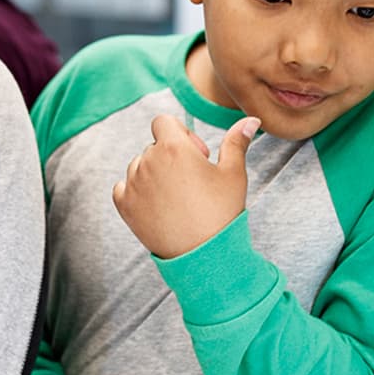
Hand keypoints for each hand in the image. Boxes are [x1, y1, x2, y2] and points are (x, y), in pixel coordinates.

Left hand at [111, 114, 259, 258]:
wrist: (205, 255)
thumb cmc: (222, 212)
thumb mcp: (233, 173)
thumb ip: (237, 141)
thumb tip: (251, 119)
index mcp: (173, 147)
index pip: (163, 121)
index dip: (181, 134)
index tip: (196, 156)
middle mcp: (147, 161)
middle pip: (154, 146)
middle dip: (171, 157)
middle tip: (192, 182)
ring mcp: (133, 184)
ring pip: (139, 166)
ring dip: (154, 174)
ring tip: (176, 197)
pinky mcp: (124, 205)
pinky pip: (123, 187)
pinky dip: (137, 192)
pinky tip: (158, 205)